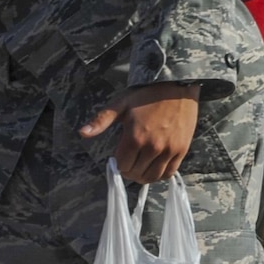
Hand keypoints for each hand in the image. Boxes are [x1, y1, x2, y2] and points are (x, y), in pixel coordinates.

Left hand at [78, 82, 200, 182]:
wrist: (176, 86)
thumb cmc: (145, 95)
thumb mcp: (120, 104)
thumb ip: (101, 121)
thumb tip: (82, 133)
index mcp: (135, 138)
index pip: (122, 166)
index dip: (118, 164)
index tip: (119, 157)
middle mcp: (153, 147)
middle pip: (136, 174)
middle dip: (129, 170)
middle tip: (128, 162)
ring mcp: (169, 150)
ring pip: (152, 177)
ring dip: (143, 176)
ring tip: (139, 167)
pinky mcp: (182, 150)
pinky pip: (169, 172)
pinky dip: (160, 174)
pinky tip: (154, 167)